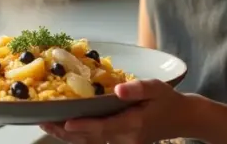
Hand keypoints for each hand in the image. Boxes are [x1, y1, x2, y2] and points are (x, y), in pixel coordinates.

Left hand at [39, 79, 192, 143]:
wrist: (182, 119)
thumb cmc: (168, 100)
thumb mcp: (157, 88)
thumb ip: (138, 88)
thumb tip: (117, 89)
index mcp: (133, 125)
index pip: (103, 127)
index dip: (82, 126)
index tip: (63, 122)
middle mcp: (126, 139)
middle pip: (91, 138)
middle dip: (66, 131)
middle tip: (43, 122)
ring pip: (90, 143)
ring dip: (68, 136)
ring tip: (47, 125)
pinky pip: (96, 142)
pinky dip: (79, 135)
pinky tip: (63, 127)